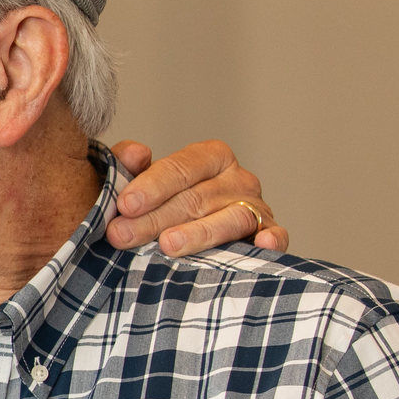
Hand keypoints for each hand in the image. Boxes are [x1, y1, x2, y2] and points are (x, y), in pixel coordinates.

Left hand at [107, 140, 287, 255]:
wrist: (194, 234)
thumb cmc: (166, 205)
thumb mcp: (143, 183)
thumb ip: (130, 165)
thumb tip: (134, 154)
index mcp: (210, 157)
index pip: (181, 167)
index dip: (151, 186)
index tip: (125, 204)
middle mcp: (237, 178)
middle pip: (196, 198)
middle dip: (155, 218)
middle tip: (122, 235)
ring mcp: (256, 206)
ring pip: (229, 218)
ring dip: (198, 233)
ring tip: (167, 244)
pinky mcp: (270, 233)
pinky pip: (275, 235)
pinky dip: (271, 239)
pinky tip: (261, 244)